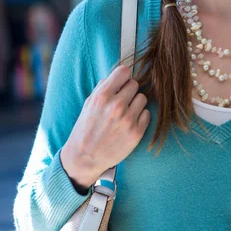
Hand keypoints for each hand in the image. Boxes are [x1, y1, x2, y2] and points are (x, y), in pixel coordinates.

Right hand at [60, 65, 149, 189]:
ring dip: (135, 104)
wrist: (84, 158)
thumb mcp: (89, 103)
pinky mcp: (137, 133)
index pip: (124, 71)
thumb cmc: (86, 128)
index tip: (120, 83)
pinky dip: (140, 117)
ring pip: (142, 98)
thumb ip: (104, 88)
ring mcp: (128, 120)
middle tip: (121, 101)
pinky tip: (129, 123)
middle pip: (135, 84)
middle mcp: (116, 106)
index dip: (122, 77)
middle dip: (128, 91)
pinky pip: (147, 114)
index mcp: (102, 96)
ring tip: (125, 113)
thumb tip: (120, 75)